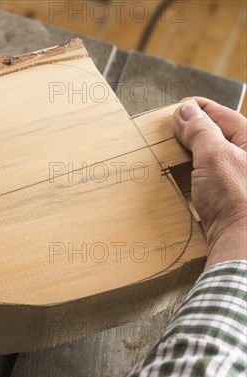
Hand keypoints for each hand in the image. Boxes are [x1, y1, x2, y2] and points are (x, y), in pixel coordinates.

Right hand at [173, 97, 246, 266]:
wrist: (241, 241)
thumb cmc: (238, 199)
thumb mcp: (215, 156)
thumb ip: (200, 131)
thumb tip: (185, 112)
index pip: (223, 116)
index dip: (199, 109)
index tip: (178, 107)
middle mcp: (245, 160)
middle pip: (214, 137)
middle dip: (189, 133)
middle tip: (166, 130)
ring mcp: (236, 180)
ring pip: (206, 159)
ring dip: (185, 156)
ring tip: (165, 153)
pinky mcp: (224, 198)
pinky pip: (202, 180)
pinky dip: (187, 176)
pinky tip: (174, 177)